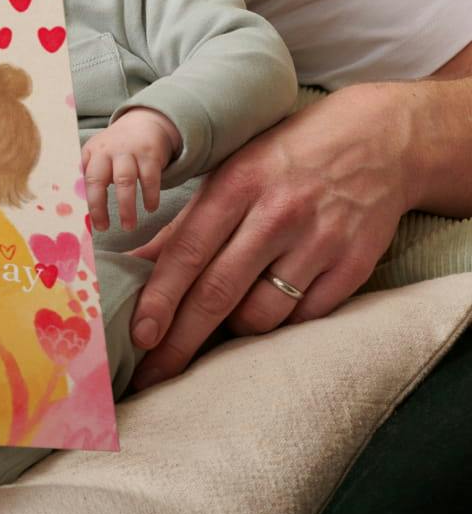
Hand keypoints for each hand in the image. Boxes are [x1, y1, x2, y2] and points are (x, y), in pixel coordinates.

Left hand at [82, 108, 179, 230]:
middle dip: (99, 206)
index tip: (88, 224)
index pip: (83, 179)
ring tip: (129, 226)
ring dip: (126, 206)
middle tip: (103, 228)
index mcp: (91, 152)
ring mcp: (128, 151)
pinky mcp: (150, 154)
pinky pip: (150, 178)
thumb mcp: (98, 155)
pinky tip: (150, 208)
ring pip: (124, 180)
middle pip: (97, 179)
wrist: (145, 122)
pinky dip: (150, 196)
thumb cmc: (117, 148)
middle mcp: (106, 150)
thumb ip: (90, 176)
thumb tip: (80, 209)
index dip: (84, 202)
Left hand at [127, 83, 410, 389]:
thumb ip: (187, 222)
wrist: (375, 138)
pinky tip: (271, 310)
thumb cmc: (286, 156)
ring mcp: (319, 242)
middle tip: (153, 374)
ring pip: (261, 316)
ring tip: (224, 320)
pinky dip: (280, 324)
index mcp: (237, 185)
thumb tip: (138, 265)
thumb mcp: (230, 172)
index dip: (161, 299)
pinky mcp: (354, 266)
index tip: (139, 336)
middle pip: (219, 293)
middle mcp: (277, 214)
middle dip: (180, 341)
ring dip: (233, 330)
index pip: (188, 252)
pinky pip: (304, 319)